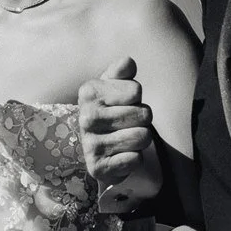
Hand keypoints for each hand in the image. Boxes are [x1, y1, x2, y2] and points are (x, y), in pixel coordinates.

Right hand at [79, 58, 158, 210]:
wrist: (97, 149)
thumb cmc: (110, 111)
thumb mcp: (113, 86)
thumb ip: (122, 71)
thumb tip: (128, 62)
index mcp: (89, 92)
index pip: (136, 90)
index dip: (136, 98)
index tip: (123, 103)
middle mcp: (86, 118)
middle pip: (144, 114)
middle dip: (142, 119)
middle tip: (128, 123)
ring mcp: (91, 144)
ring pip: (142, 137)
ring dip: (140, 139)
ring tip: (126, 138)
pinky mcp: (98, 168)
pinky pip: (135, 159)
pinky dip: (134, 158)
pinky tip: (121, 155)